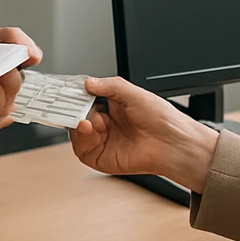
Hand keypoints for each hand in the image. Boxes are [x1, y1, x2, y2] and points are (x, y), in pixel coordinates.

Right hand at [69, 77, 219, 190]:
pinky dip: (81, 138)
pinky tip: (89, 129)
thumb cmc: (162, 119)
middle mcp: (105, 123)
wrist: (173, 143)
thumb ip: (109, 86)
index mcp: (111, 106)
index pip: (85, 99)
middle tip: (71, 104)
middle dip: (73, 109)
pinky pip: (81, 149)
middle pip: (76, 115)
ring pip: (76, 132)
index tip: (66, 90)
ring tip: (86, 120)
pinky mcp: (101, 158)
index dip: (75, 95)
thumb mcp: (134, 93)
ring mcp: (102, 141)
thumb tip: (87, 82)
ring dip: (77, 124)